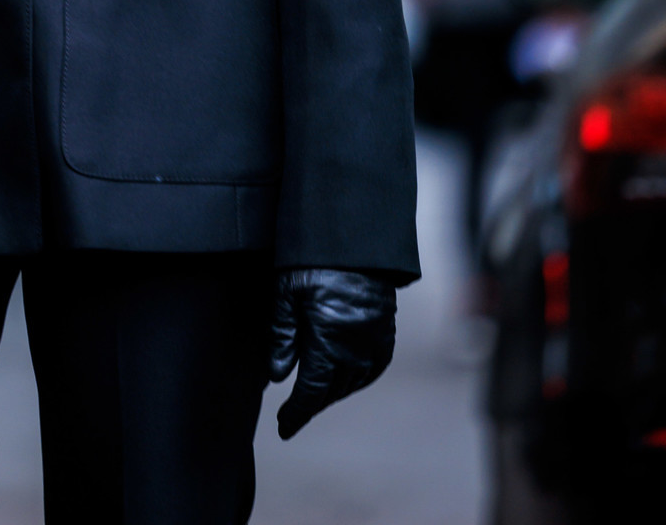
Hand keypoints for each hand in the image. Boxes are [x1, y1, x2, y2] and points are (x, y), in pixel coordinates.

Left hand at [269, 267, 395, 438]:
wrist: (356, 238)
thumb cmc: (314, 260)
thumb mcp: (286, 293)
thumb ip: (282, 335)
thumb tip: (279, 375)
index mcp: (328, 342)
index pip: (311, 392)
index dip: (297, 413)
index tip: (284, 427)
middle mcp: (355, 349)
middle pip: (332, 391)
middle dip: (312, 404)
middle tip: (293, 413)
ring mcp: (374, 341)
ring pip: (353, 382)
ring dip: (333, 392)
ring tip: (314, 395)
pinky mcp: (386, 331)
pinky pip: (373, 368)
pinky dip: (357, 379)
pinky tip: (345, 377)